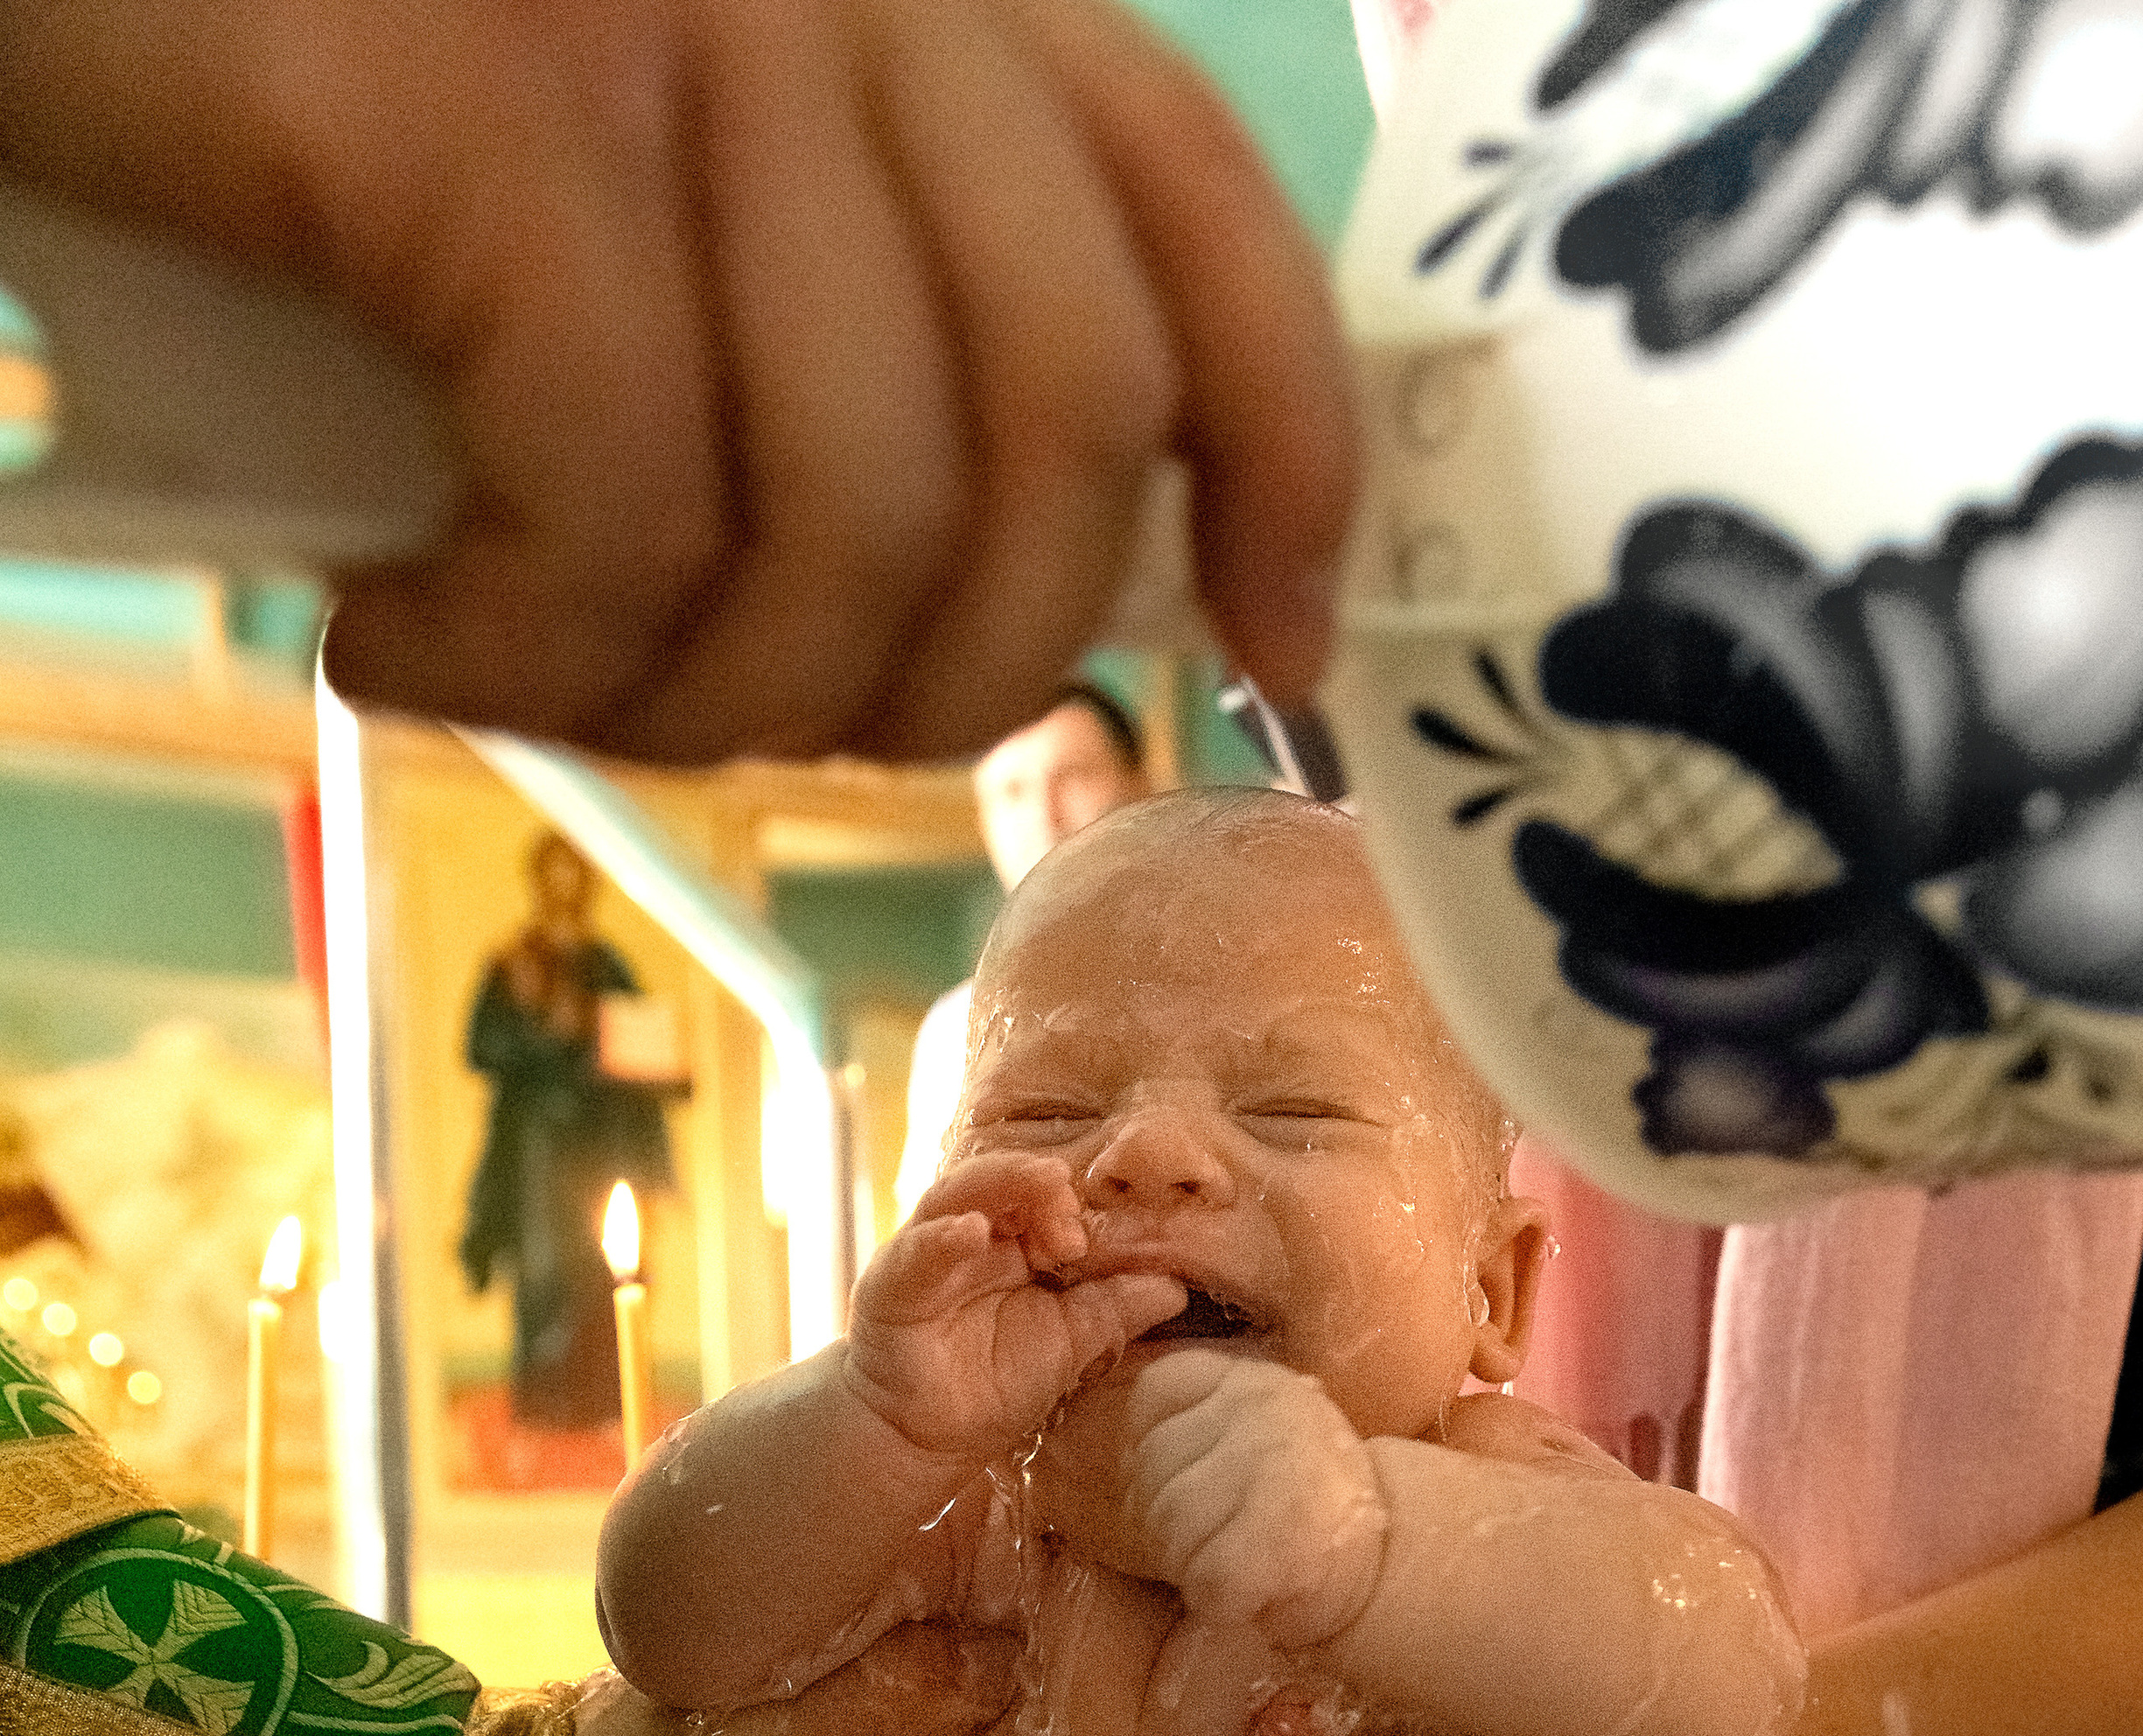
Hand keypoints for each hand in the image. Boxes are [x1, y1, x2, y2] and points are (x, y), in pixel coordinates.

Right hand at [0, 0, 1357, 758]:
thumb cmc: (317, 85)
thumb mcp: (645, 189)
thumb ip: (842, 314)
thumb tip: (987, 599)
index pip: (1204, 229)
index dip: (1285, 471)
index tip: (1273, 652)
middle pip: (1066, 436)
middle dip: (944, 677)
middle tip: (757, 720)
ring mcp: (689, 34)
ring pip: (860, 525)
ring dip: (702, 705)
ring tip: (537, 680)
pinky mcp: (513, 130)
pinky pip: (629, 523)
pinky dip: (521, 661)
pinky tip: (397, 640)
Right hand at [847, 1154, 1183, 1461]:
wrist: (928, 1437)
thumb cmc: (995, 1384)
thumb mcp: (1070, 1343)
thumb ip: (1115, 1309)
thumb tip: (1176, 1286)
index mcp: (1015, 1242)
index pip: (1047, 1198)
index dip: (1076, 1205)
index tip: (1099, 1236)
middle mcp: (971, 1235)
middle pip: (1006, 1181)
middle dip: (1045, 1184)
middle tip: (1075, 1204)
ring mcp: (928, 1253)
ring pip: (960, 1194)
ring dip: (1003, 1184)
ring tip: (1045, 1183)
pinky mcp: (892, 1283)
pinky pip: (918, 1250)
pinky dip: (943, 1237)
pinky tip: (970, 1232)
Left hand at [1040, 1347, 1387, 1640]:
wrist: (1395, 1565)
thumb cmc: (1309, 1506)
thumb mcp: (1262, 1433)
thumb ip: (1201, 1422)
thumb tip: (1122, 1454)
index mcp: (1253, 1380)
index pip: (1155, 1392)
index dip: (1155, 1450)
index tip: (1194, 1482)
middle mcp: (1262, 1409)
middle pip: (1151, 1470)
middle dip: (1170, 1521)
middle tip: (1225, 1537)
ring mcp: (1272, 1468)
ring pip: (1168, 1528)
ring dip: (1192, 1564)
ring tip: (1243, 1561)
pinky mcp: (1278, 1539)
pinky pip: (1203, 1580)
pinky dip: (1219, 1603)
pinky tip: (1254, 1593)